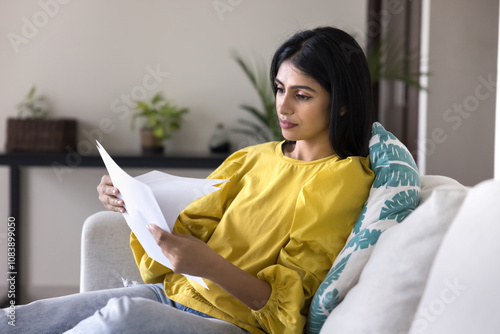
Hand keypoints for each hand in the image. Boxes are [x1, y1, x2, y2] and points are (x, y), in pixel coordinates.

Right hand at [97, 174, 124, 212]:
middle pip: (105, 191)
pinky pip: (111, 207)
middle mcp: (101, 188)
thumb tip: (127, 185)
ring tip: (122, 205)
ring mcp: (103, 197)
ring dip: (115, 203)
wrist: (122, 189)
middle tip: (119, 197)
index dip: (111, 187)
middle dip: (112, 194)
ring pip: (108, 201)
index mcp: (105, 180)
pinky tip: (122, 210)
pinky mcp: (106, 204)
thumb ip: (122, 181)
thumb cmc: (122, 183)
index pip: (107, 181)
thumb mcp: (121, 179)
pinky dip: (117, 209)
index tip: (117, 190)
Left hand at [148, 224, 271, 309]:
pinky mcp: (174, 269)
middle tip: (153, 229)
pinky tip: (173, 250)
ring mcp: (174, 263)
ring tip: (165, 239)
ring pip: (164, 251)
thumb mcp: (191, 239)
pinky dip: (169, 252)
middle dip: (157, 236)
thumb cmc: (203, 250)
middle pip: (161, 244)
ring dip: (163, 245)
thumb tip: (166, 233)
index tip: (150, 225)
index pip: (162, 238)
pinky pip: (168, 258)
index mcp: (181, 246)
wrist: (211, 267)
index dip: (155, 231)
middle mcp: (175, 256)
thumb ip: (177, 236)